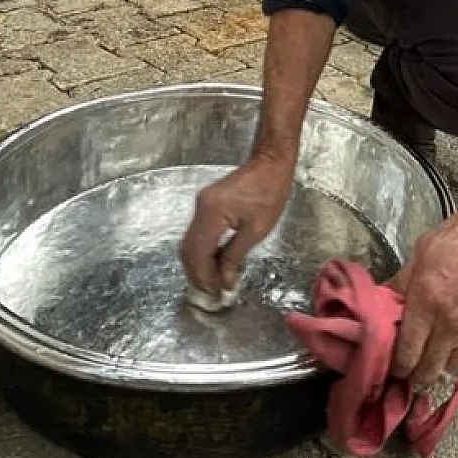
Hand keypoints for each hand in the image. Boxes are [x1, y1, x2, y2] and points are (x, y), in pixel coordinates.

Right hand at [179, 155, 293, 293]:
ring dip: (199, 263)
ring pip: (190, 243)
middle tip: (211, 291)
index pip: (198, 253)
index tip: (214, 293)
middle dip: (197, 273)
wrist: (269, 164)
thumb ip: (235, 256)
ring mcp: (200, 206)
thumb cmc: (269, 193)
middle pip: (188, 249)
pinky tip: (215, 262)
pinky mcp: (206, 205)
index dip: (203, 276)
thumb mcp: (256, 230)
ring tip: (214, 281)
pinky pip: (197, 233)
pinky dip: (203, 251)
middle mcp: (200, 209)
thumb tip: (225, 280)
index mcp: (211, 213)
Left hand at [388, 199, 457, 387]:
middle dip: (413, 377)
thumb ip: (402, 280)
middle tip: (407, 374)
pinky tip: (457, 361)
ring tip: (432, 366)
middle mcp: (450, 324)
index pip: (405, 353)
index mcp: (427, 302)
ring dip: (438, 372)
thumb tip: (382, 299)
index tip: (391, 367)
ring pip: (450, 373)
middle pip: (426, 371)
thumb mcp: (424, 249)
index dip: (395, 367)